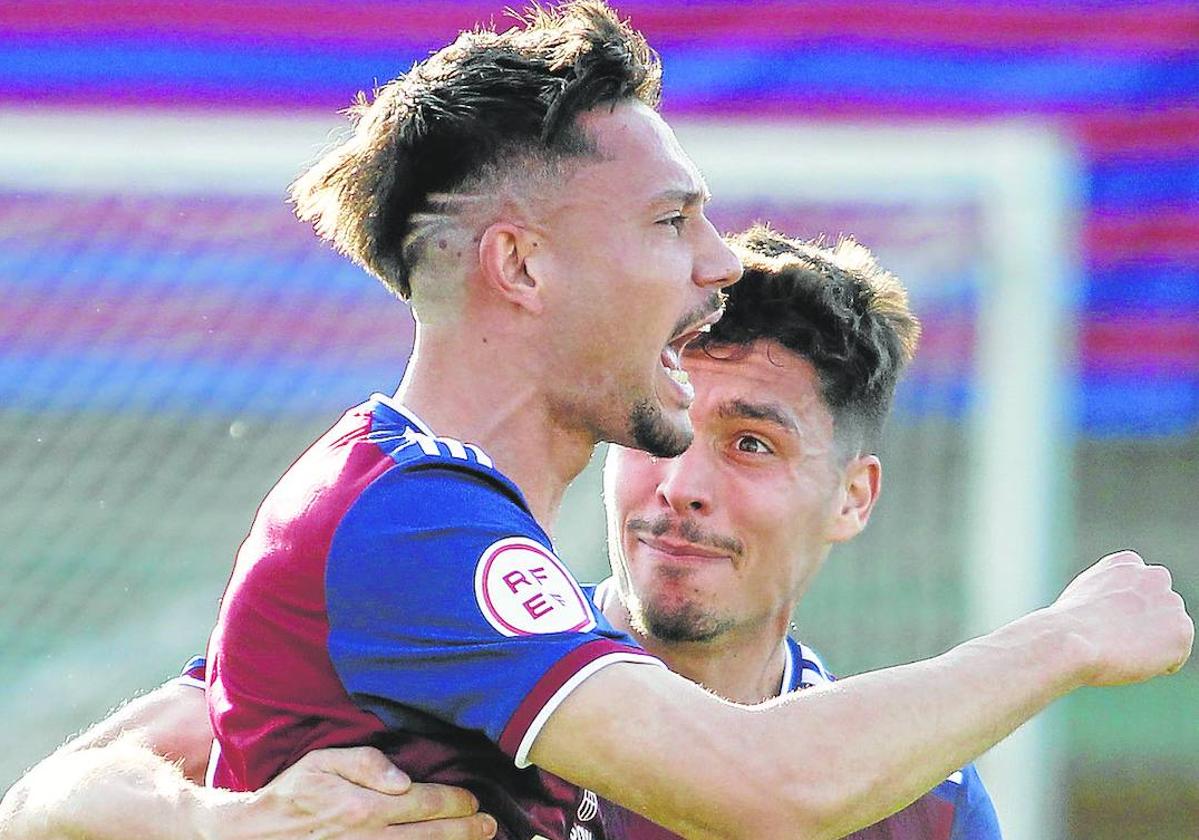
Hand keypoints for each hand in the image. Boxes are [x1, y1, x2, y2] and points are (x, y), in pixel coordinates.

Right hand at [200, 746, 496, 839]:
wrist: (254, 835)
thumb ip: (365, 763)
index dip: (454, 802)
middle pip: (429, 835)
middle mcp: (368, 838)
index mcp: (362, 806)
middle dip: (464, 830)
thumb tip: (403, 778)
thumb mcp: (322, 762)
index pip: (423, 803)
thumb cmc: (291, 794)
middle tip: (489, 826)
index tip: (473, 800)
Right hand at [1048, 550, 1192, 685]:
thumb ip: (1109, 595)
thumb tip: (1116, 614)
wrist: (1070, 640)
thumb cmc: (1068, 625)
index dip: (1126, 611)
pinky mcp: (1182, 631)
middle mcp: (1155, 576)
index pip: (1140, 590)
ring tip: (1119, 650)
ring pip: (1169, 635)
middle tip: (1116, 640)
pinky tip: (1130, 659)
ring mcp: (1171, 603)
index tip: (1107, 623)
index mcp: (1127, 563)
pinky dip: (1156, 666)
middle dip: (1145, 626)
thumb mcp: (1083, 595)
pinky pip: (1173, 659)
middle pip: (1160, 610)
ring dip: (1151, 646)